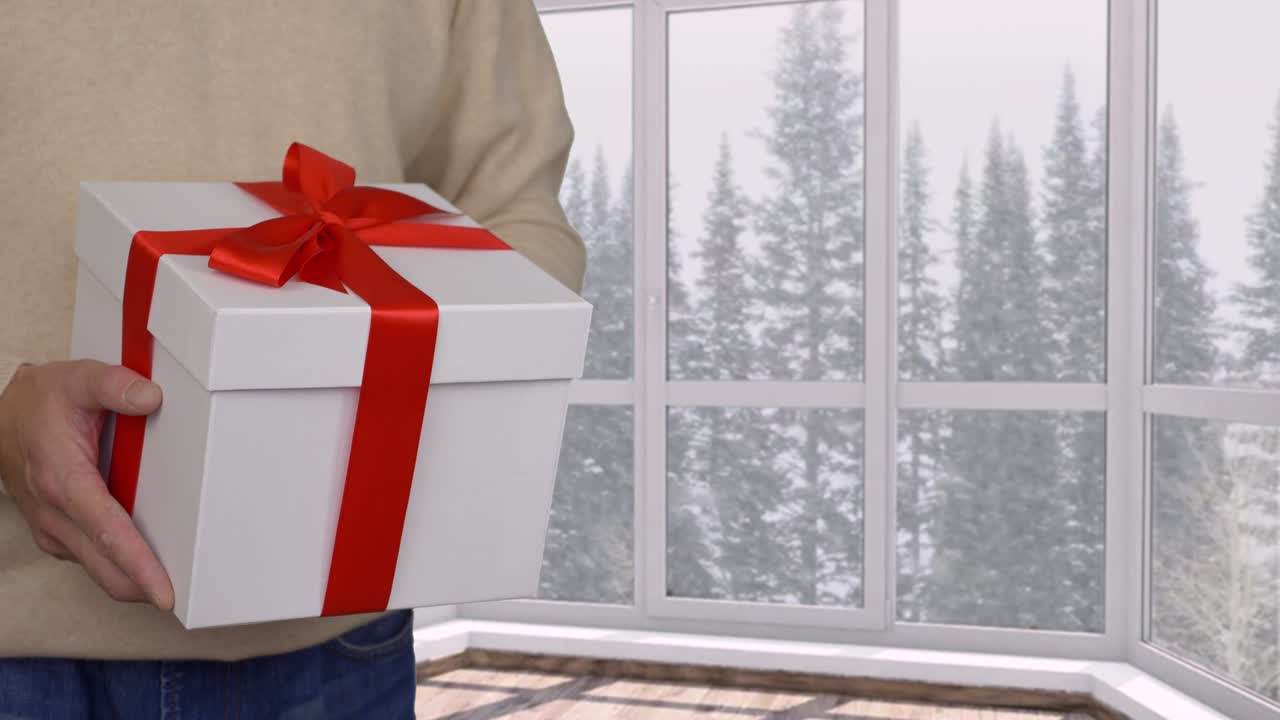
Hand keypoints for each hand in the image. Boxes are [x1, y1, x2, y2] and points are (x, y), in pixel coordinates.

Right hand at [0, 360, 173, 609]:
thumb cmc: (43, 400)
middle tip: (191, 596)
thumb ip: (113, 384)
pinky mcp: (58, 533)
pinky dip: (120, 567)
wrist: (2, 416)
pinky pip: (93, 560)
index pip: (106, 532)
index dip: (137, 565)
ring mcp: (54, 528)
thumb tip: (149, 397)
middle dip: (144, 587)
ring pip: (99, 570)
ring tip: (177, 581)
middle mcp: (55, 513)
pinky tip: (149, 562)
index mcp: (62, 480)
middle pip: (106, 567)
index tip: (164, 592)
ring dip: (134, 579)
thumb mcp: (77, 378)